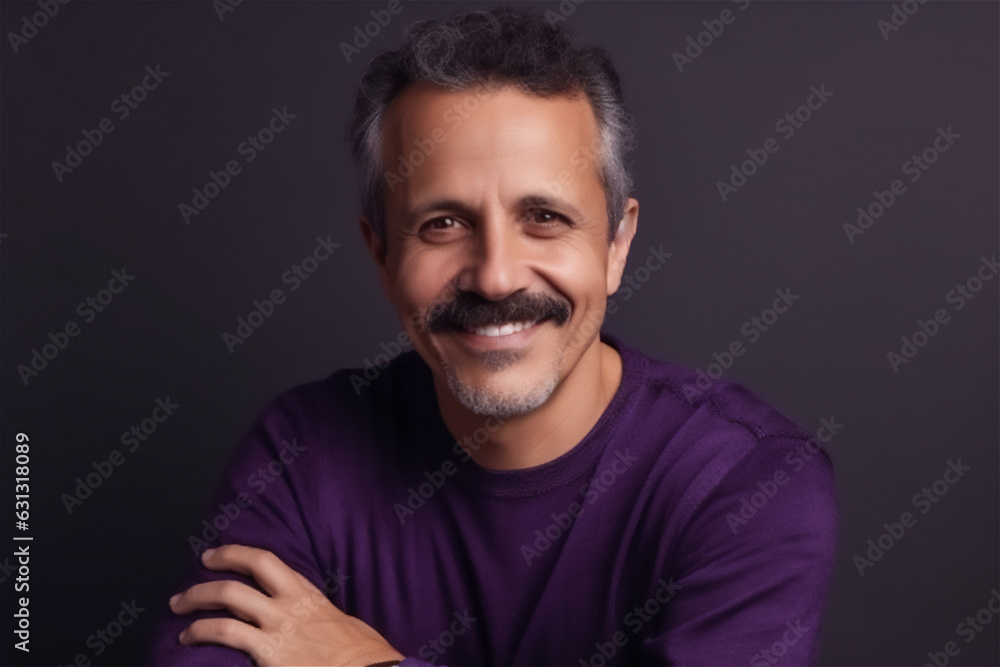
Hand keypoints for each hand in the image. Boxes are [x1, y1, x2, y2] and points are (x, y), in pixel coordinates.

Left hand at [170, 544, 404, 665]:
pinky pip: (226, 635)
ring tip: (179, 608)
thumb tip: (310, 622)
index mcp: (308, 595)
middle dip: (212, 572)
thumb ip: (319, 617)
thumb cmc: (362, 656)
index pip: (268, 562)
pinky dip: (202, 633)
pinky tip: (187, 639)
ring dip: (196, 602)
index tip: (220, 554)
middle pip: (243, 575)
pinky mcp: (268, 652)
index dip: (238, 554)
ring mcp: (277, 627)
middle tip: (193, 577)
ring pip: (228, 600)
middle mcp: (289, 605)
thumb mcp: (344, 624)